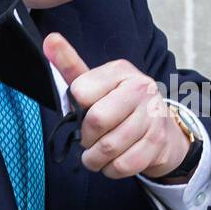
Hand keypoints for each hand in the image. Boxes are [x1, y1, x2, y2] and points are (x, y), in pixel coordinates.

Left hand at [44, 33, 189, 179]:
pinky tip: (114, 160)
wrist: (161, 130)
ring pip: (108, 148)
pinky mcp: (157, 143)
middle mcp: (141, 88)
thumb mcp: (94, 84)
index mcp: (120, 71)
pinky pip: (122, 166)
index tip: (84, 112)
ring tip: (99, 151)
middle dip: (86, 137)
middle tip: (90, 137)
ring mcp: (153, 116)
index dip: (77, 109)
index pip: (80, 91)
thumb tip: (49, 40)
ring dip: (95, 158)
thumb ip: (70, 65)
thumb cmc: (118, 107)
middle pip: (96, 121)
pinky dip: (110, 169)